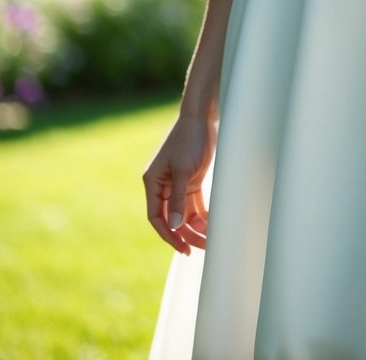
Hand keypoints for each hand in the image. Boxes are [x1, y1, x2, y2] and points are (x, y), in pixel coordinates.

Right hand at [143, 113, 216, 254]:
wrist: (202, 118)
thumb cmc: (189, 139)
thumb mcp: (184, 170)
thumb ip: (178, 198)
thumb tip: (174, 226)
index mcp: (153, 183)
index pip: (156, 217)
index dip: (168, 234)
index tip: (182, 248)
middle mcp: (162, 186)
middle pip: (171, 219)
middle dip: (184, 234)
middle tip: (199, 248)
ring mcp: (177, 185)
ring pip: (183, 214)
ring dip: (195, 228)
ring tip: (209, 240)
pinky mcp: (191, 182)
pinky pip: (194, 205)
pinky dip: (202, 216)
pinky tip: (211, 226)